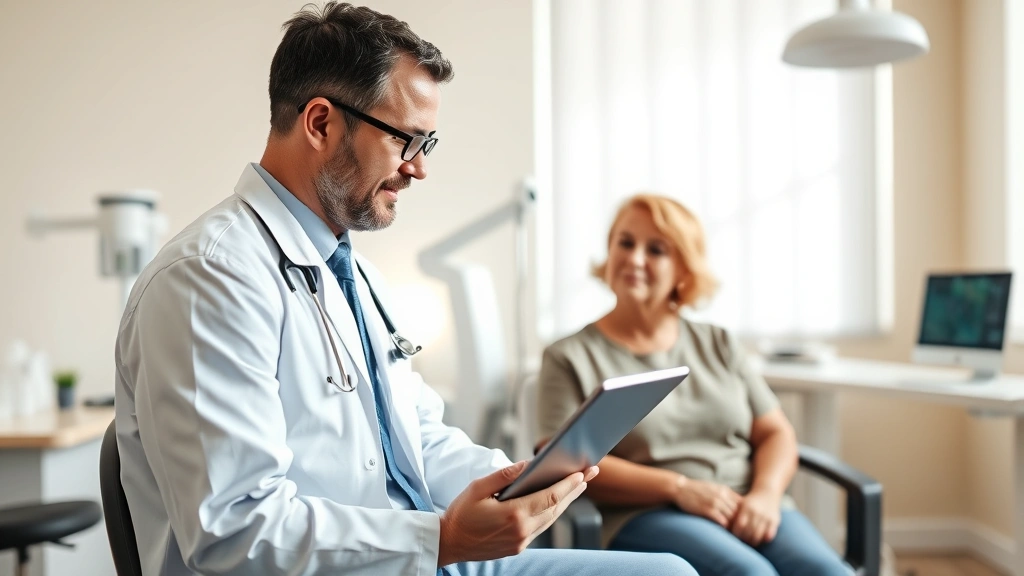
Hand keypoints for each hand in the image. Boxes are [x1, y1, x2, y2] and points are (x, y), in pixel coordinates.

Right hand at [437, 461, 598, 566]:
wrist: (448, 543)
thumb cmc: (460, 513)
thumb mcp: (478, 487)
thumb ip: (505, 475)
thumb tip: (528, 463)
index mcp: (513, 515)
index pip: (550, 497)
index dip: (569, 484)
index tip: (583, 472)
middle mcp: (521, 531)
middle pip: (557, 507)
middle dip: (576, 489)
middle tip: (591, 473)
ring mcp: (521, 541)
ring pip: (552, 518)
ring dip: (567, 501)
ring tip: (580, 485)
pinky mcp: (518, 547)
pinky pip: (542, 527)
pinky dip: (553, 512)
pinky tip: (558, 501)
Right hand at [671, 477, 741, 527]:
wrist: (680, 488)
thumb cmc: (697, 489)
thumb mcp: (714, 487)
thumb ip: (726, 494)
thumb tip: (739, 502)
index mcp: (725, 490)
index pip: (742, 503)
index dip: (744, 513)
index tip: (742, 520)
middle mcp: (722, 496)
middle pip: (739, 512)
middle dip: (740, 521)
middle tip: (740, 530)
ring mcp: (715, 503)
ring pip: (732, 518)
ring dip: (734, 526)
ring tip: (733, 532)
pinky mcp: (708, 510)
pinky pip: (723, 521)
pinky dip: (725, 527)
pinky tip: (724, 530)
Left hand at [730, 489, 781, 546]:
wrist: (767, 492)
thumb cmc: (750, 502)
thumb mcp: (741, 504)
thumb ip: (734, 514)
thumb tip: (724, 527)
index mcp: (746, 507)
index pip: (740, 525)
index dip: (737, 533)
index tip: (735, 536)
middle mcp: (757, 512)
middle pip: (749, 532)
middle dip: (745, 539)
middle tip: (743, 542)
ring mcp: (766, 517)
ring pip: (758, 535)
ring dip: (754, 542)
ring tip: (751, 542)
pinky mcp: (775, 521)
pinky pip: (769, 535)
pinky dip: (764, 539)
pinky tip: (761, 539)